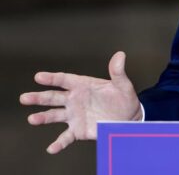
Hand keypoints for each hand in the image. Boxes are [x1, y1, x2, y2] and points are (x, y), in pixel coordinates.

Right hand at [19, 51, 141, 153]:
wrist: (128, 117)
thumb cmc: (123, 98)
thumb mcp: (122, 84)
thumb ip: (118, 72)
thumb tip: (120, 55)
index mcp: (83, 85)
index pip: (64, 80)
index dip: (52, 78)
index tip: (39, 76)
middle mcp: (74, 100)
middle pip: (53, 97)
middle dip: (39, 97)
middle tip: (25, 98)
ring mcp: (74, 115)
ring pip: (54, 115)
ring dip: (43, 117)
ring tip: (32, 119)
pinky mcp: (77, 130)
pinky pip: (66, 137)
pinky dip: (59, 143)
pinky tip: (51, 148)